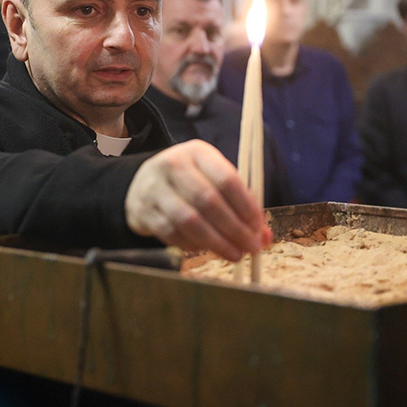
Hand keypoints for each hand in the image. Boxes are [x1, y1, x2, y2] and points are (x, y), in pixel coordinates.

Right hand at [125, 140, 269, 259]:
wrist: (143, 183)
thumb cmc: (190, 181)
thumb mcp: (213, 179)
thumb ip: (239, 203)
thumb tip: (264, 236)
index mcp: (197, 152)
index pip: (227, 179)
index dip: (246, 206)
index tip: (259, 226)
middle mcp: (173, 165)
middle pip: (208, 201)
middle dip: (234, 228)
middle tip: (252, 246)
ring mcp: (154, 188)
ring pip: (189, 220)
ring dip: (216, 242)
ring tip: (235, 254)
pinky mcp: (143, 211)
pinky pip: (172, 233)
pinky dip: (194, 245)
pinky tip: (208, 249)